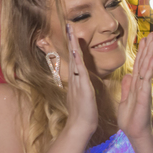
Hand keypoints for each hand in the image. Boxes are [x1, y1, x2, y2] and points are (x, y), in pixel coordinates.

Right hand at [64, 22, 98, 136]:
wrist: (80, 127)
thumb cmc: (84, 114)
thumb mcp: (84, 96)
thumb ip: (82, 87)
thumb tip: (82, 81)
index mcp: (77, 80)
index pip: (76, 59)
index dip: (74, 46)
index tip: (72, 32)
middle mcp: (75, 79)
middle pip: (72, 55)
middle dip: (70, 40)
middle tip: (68, 25)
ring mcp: (77, 83)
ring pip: (75, 60)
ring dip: (72, 45)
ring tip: (70, 31)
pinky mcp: (82, 88)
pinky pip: (79, 72)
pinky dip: (77, 61)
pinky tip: (75, 51)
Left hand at [118, 30, 152, 145]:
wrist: (134, 133)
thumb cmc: (131, 119)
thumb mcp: (125, 100)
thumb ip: (127, 87)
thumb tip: (128, 76)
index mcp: (136, 85)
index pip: (139, 65)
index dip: (142, 52)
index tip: (145, 39)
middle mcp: (142, 85)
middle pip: (145, 63)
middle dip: (148, 48)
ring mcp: (144, 90)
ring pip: (147, 68)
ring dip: (150, 54)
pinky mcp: (144, 96)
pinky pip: (146, 80)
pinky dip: (149, 69)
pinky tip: (152, 59)